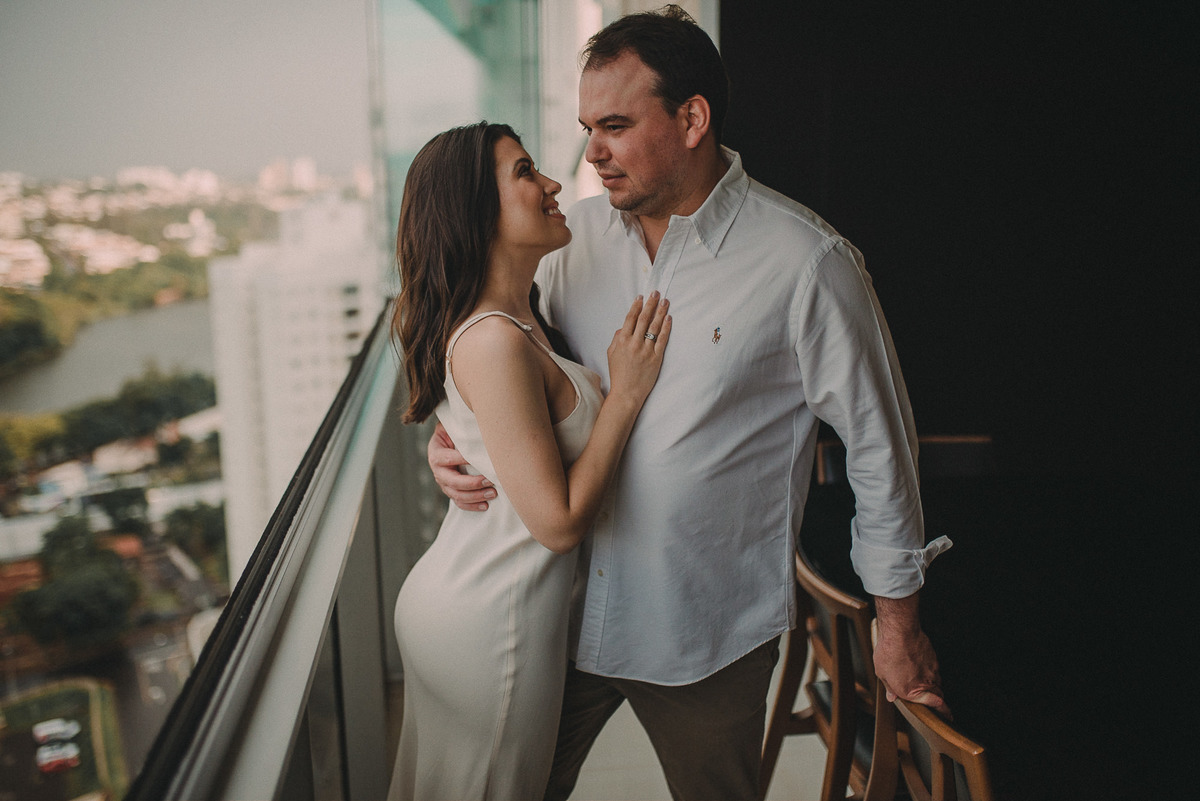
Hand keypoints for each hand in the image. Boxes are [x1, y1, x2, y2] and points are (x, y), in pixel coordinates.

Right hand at [428, 421, 495, 510]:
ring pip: (457, 495)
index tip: (480, 460)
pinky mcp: (451, 491)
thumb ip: (460, 427)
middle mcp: (438, 471)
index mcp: (436, 453)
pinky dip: (472, 506)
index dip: (462, 460)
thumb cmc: (454, 432)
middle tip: (490, 481)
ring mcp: (444, 483)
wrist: (448, 442)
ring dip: (475, 496)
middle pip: (453, 481)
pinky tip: (485, 505)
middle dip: (472, 483)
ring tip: (492, 493)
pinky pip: (460, 503)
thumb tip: (479, 424)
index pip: (448, 458)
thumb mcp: (453, 426)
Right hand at [606, 292, 670, 406]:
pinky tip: (669, 318)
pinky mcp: (656, 357)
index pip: (630, 318)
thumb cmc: (618, 374)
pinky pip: (663, 339)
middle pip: (644, 319)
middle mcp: (634, 343)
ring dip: (660, 312)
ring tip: (665, 301)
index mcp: (622, 340)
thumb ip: (616, 338)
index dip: (636, 306)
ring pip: (655, 326)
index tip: (641, 297)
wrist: (627, 392)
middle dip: (650, 304)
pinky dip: (666, 327)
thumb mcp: (611, 353)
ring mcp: (646, 350)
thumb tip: (623, 327)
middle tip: (656, 293)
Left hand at [873, 594, 951, 717]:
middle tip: (937, 701)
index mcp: (911, 692)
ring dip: (931, 682)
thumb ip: (889, 687)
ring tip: (920, 678)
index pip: (935, 705)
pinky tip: (918, 663)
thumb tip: (891, 696)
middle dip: (938, 699)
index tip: (948, 715)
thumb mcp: (882, 673)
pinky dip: (928, 669)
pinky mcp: (934, 658)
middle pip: (938, 694)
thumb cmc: (889, 653)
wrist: (900, 633)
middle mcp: (926, 682)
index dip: (943, 711)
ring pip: (936, 680)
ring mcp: (932, 670)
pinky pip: (934, 668)